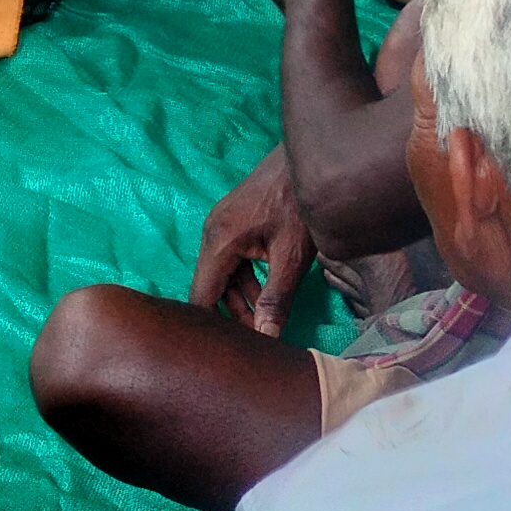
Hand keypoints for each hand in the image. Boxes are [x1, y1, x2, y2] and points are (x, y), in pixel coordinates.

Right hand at [189, 144, 313, 334]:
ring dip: (241, 298)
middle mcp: (211, 233)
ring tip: (267, 321)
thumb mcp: (292, 257)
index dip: (211, 328)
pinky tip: (268, 293)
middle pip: (210, 288)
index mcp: (218, 242)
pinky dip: (246, 280)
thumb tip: (265, 340)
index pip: (200, 297)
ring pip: (223, 275)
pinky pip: (232, 260)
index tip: (229, 350)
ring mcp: (222, 225)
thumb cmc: (300, 205)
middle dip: (232, 315)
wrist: (310, 159)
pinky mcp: (235, 222)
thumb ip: (275, 300)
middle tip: (259, 339)